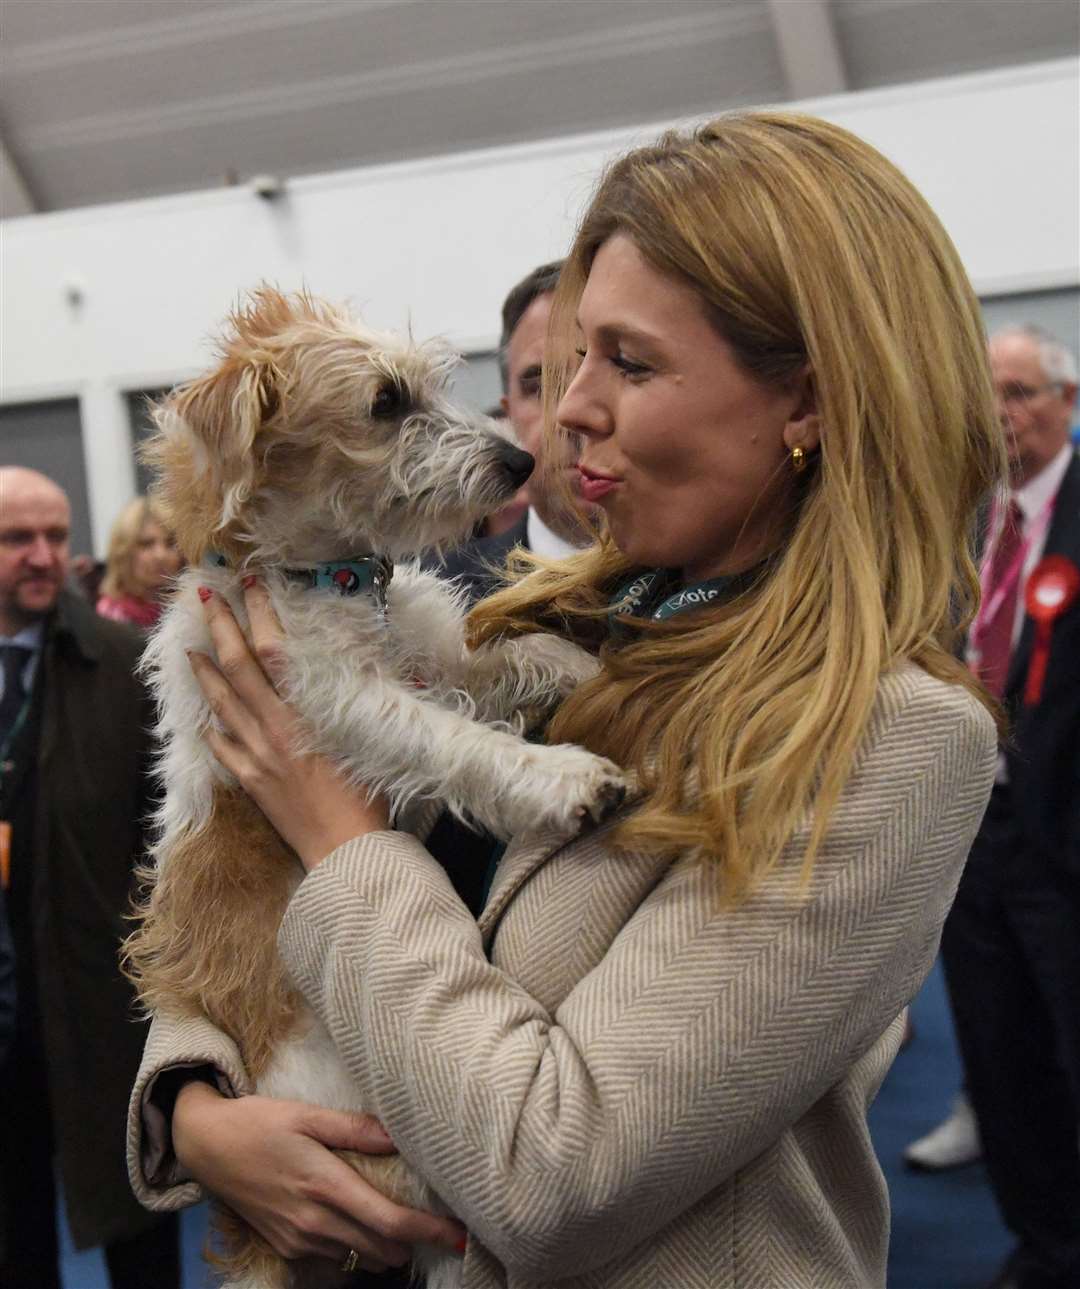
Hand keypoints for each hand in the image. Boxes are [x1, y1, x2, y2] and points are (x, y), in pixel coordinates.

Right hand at [173, 1082, 465, 1271]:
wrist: (206, 1146)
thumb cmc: (258, 1122)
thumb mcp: (306, 1114)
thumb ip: (355, 1129)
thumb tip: (400, 1133)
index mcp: (325, 1185)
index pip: (389, 1221)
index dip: (429, 1232)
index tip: (460, 1234)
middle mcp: (314, 1221)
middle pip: (381, 1248)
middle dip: (413, 1242)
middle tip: (440, 1223)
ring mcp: (298, 1240)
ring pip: (359, 1257)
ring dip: (384, 1246)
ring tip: (403, 1221)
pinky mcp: (286, 1247)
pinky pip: (334, 1257)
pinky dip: (356, 1247)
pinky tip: (362, 1224)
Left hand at [190, 579, 389, 869]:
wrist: (346, 853)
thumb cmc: (369, 798)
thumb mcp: (377, 739)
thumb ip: (375, 702)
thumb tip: (388, 669)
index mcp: (306, 712)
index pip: (275, 651)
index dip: (261, 614)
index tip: (251, 584)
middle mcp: (274, 728)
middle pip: (238, 668)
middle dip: (221, 628)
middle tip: (205, 597)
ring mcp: (257, 755)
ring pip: (222, 704)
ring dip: (205, 673)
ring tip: (192, 648)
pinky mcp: (252, 782)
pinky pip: (223, 749)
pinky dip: (212, 729)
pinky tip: (206, 719)